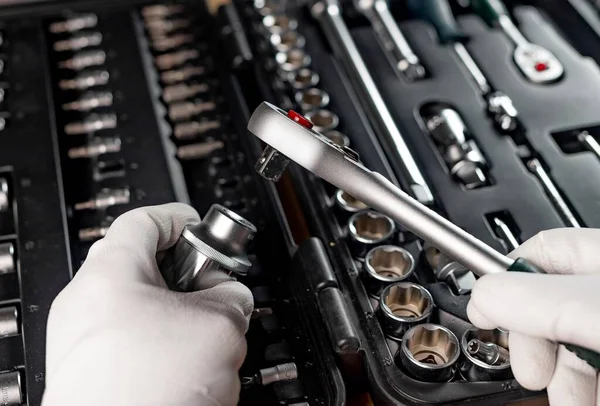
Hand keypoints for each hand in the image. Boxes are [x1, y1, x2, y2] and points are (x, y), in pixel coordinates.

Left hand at [42, 203, 253, 405]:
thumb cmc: (148, 393)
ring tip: (205, 334)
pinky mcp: (92, 371)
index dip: (183, 219)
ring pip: (141, 305)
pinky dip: (163, 340)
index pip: (145, 220)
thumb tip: (230, 293)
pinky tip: (187, 363)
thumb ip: (230, 295)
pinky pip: (133, 338)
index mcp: (110, 275)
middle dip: (187, 273)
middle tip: (214, 287)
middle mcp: (87, 303)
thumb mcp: (219, 325)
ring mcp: (84, 339)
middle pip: (143, 264)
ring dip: (178, 311)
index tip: (205, 229)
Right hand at [468, 229, 599, 405]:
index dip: (504, 286)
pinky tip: (590, 401)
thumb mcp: (593, 308)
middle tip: (533, 374)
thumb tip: (482, 297)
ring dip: (563, 382)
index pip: (536, 253)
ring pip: (574, 348)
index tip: (484, 316)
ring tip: (570, 401)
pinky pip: (596, 373)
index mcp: (598, 256)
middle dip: (534, 349)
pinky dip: (587, 391)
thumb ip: (535, 298)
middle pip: (549, 309)